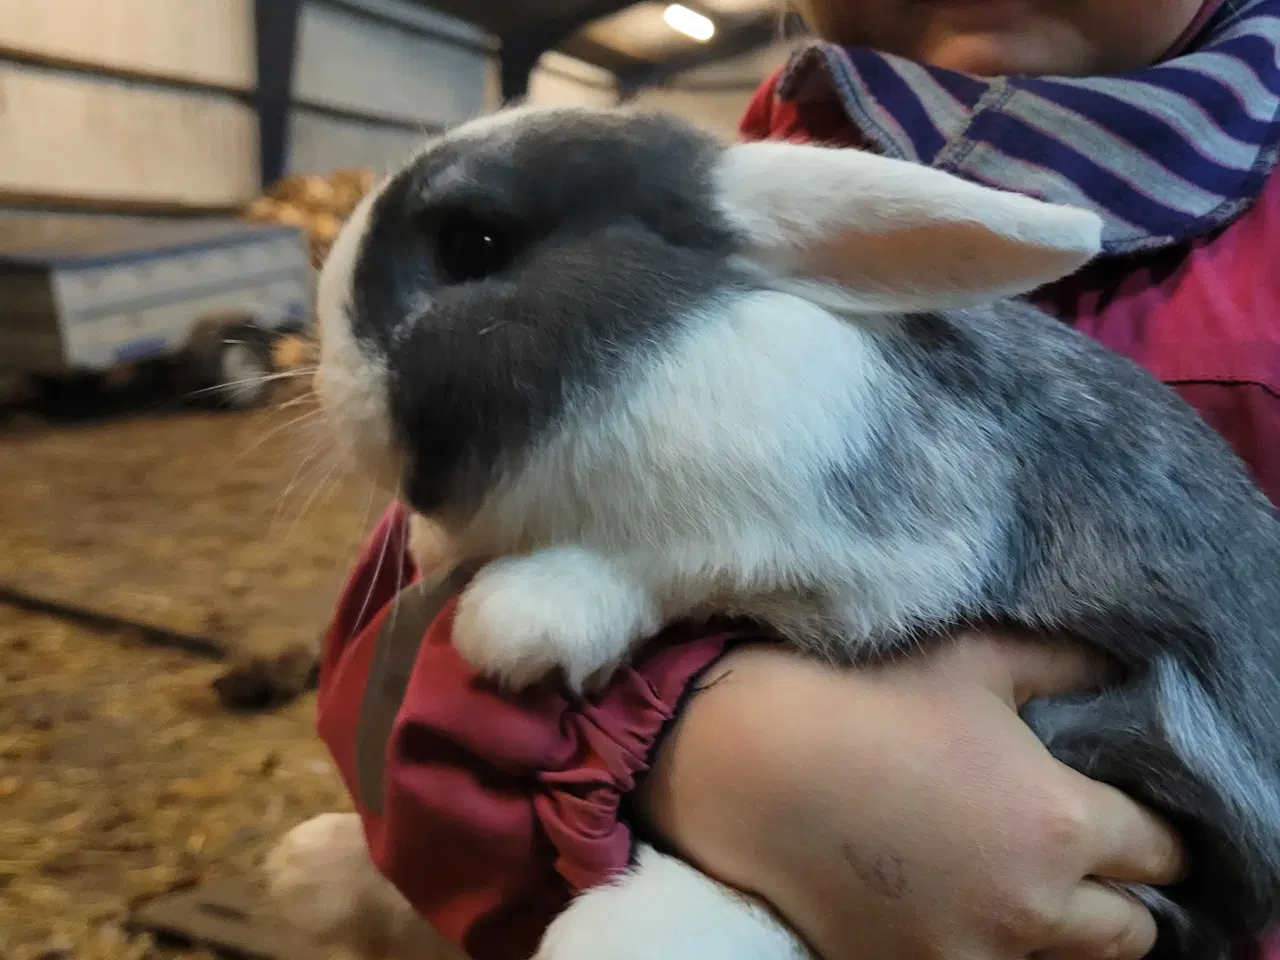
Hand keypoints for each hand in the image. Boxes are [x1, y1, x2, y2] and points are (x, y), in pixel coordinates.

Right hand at [637, 632, 1185, 959]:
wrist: (755, 764)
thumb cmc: (868, 699)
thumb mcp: (977, 659)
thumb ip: (1064, 663)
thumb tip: (1118, 668)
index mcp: (1058, 824)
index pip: (1161, 853)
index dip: (1154, 832)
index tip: (1131, 816)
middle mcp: (1030, 908)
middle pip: (1132, 933)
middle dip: (1121, 894)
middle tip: (1086, 858)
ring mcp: (970, 954)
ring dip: (1057, 929)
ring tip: (1018, 880)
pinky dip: (988, 943)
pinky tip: (959, 900)